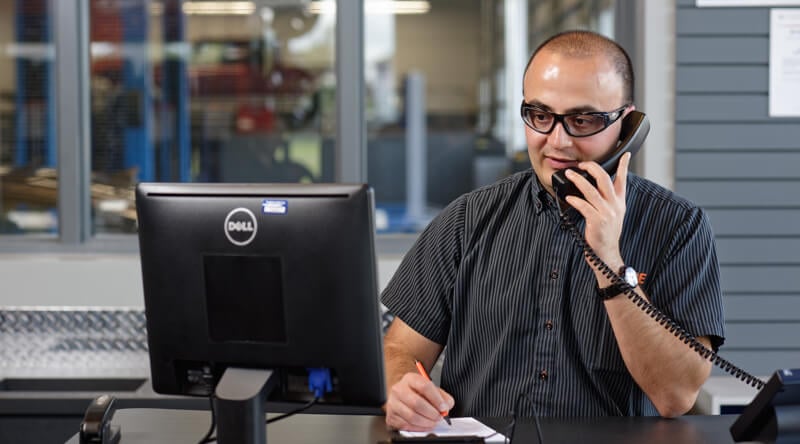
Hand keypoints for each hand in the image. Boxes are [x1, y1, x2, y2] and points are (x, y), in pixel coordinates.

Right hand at [384, 372, 454, 431]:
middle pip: (416, 403)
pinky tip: (424, 425)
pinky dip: (418, 428)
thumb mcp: (432, 389)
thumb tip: (446, 406)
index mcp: (410, 379)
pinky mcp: (391, 416)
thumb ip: (443, 396)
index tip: (443, 407)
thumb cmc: (418, 392)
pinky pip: (406, 426)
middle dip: (431, 413)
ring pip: (411, 416)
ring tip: (433, 422)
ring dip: (426, 422)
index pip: (424, 386)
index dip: (436, 399)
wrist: (403, 395)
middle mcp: (398, 389)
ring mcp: (392, 403)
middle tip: (439, 417)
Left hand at [564, 152, 630, 269]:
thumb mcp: (612, 215)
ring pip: (591, 190)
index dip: (624, 166)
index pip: (623, 180)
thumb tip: (594, 187)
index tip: (626, 154)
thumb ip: (607, 200)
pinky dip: (574, 200)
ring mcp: (606, 213)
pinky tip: (568, 198)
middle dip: (592, 168)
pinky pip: (584, 206)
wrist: (606, 254)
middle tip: (581, 164)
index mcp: (619, 202)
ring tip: (569, 175)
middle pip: (604, 179)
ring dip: (578, 180)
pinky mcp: (597, 221)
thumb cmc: (605, 234)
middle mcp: (615, 205)